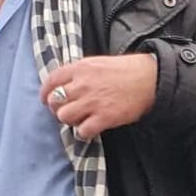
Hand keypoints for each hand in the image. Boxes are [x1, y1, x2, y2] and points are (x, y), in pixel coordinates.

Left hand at [41, 54, 159, 140]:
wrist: (150, 79)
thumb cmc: (127, 70)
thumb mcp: (99, 63)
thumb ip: (80, 73)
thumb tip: (65, 86)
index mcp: (81, 68)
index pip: (52, 81)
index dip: (46, 93)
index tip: (46, 100)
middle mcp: (82, 84)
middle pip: (55, 102)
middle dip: (58, 108)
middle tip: (68, 111)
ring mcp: (92, 102)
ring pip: (65, 117)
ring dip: (71, 121)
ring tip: (81, 119)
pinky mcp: (104, 118)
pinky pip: (82, 131)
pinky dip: (84, 133)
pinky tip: (91, 128)